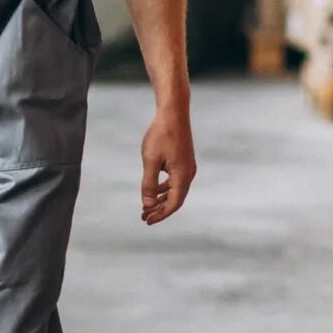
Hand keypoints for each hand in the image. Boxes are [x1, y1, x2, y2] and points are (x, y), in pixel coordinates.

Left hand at [139, 108, 195, 224]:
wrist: (173, 112)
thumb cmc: (161, 134)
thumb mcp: (150, 161)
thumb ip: (149, 185)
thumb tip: (148, 204)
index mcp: (182, 175)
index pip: (173, 204)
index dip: (160, 215)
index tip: (147, 221)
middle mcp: (188, 173)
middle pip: (175, 199)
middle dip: (160, 209)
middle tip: (144, 217)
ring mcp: (188, 167)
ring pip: (175, 190)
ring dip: (161, 200)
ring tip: (147, 206)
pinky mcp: (184, 160)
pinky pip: (175, 181)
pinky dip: (165, 188)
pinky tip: (154, 190)